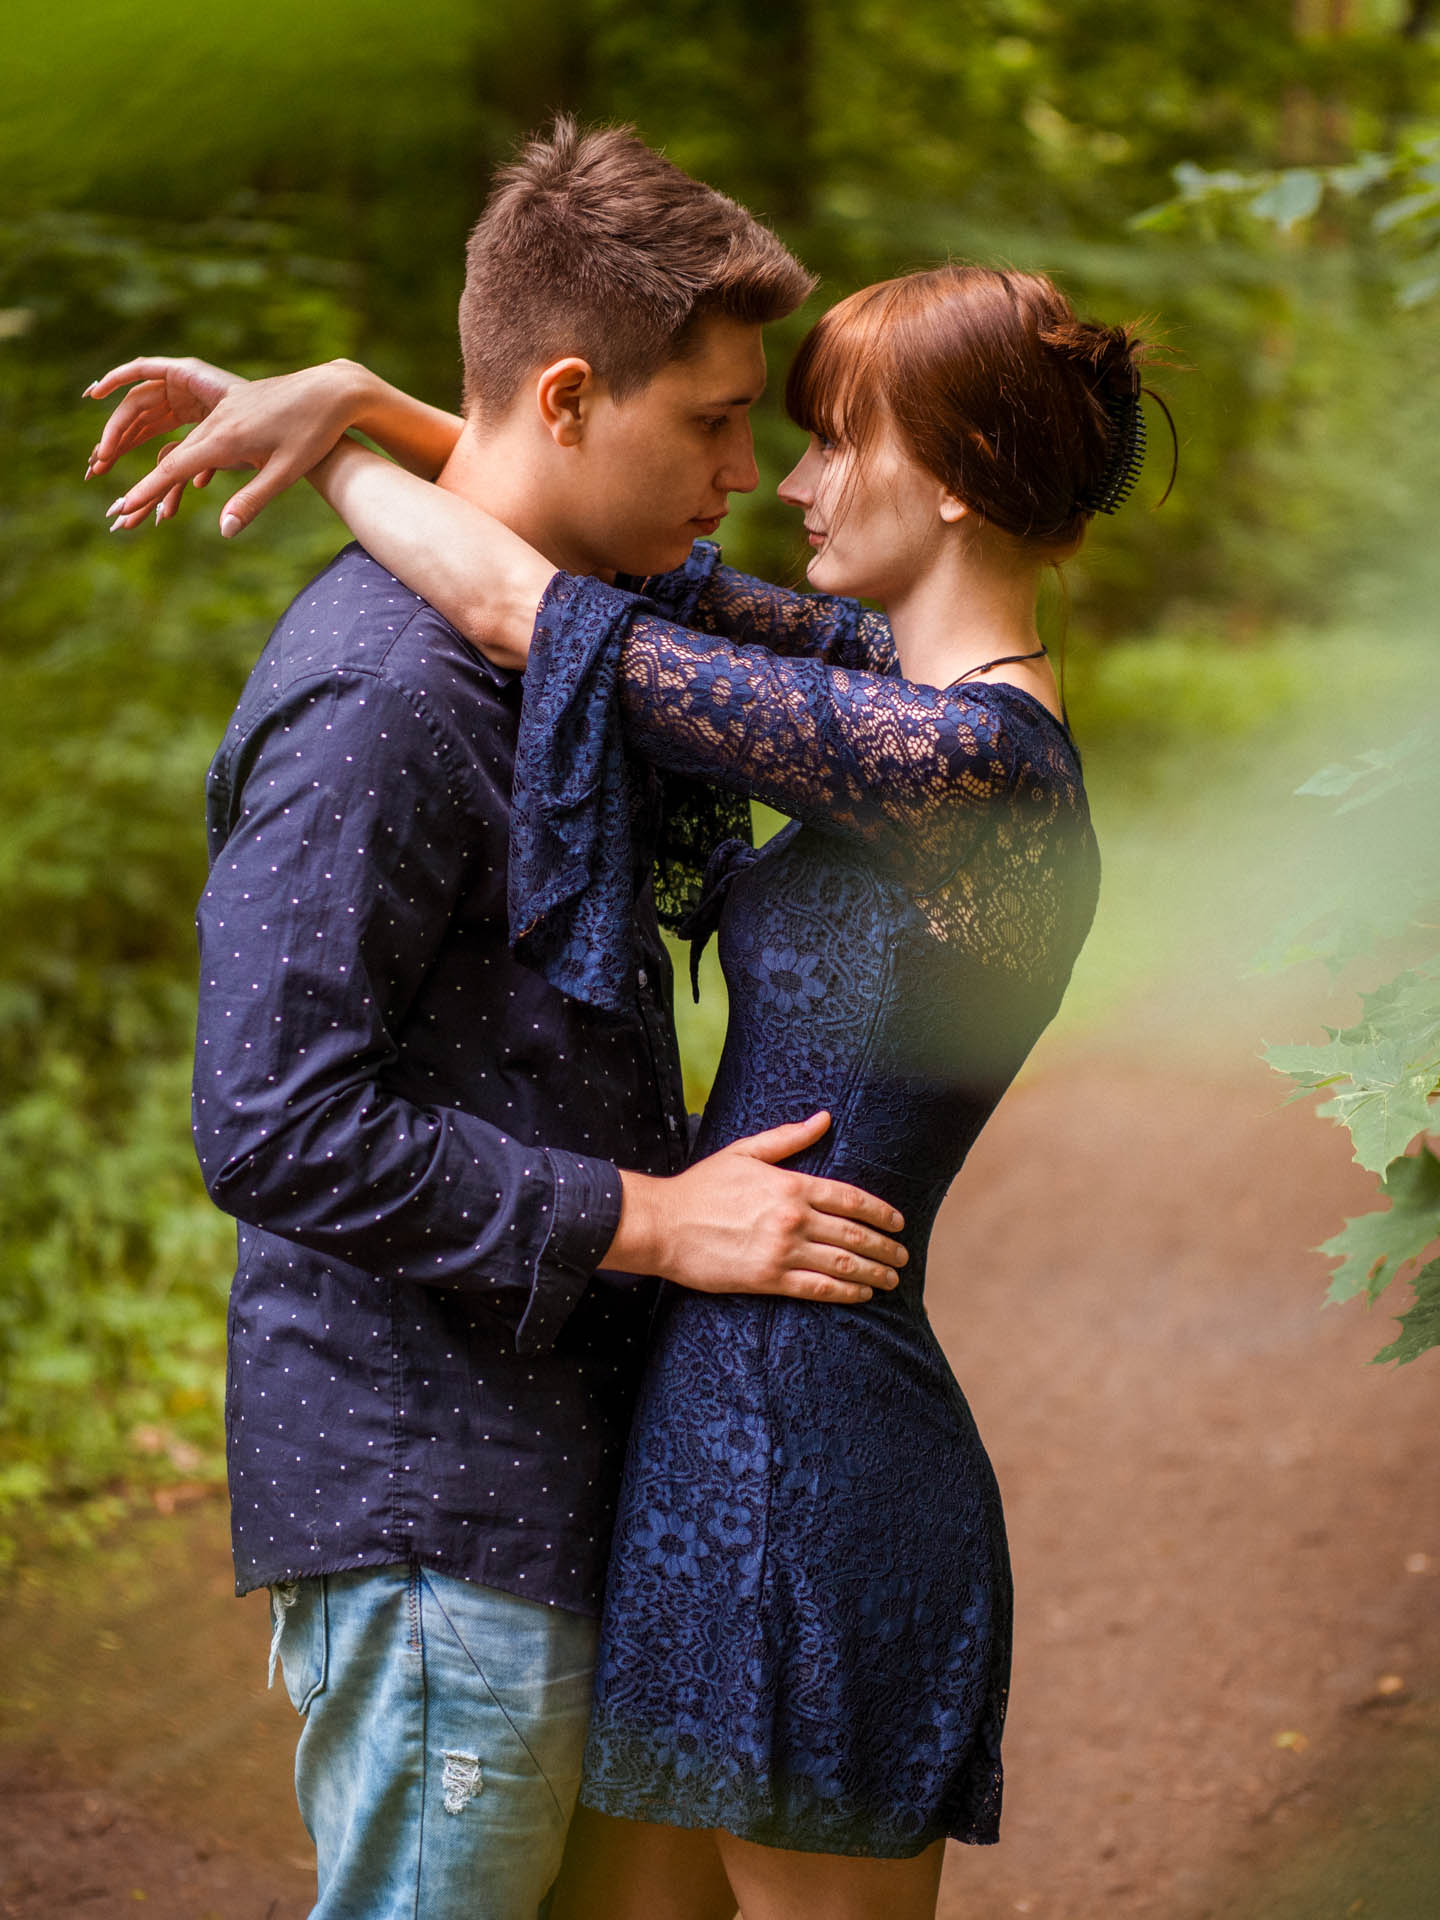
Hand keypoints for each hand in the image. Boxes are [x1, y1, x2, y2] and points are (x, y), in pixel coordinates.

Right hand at [84, 357, 366, 534]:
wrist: (331, 390)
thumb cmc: (314, 433)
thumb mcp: (286, 472)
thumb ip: (251, 501)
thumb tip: (225, 532)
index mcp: (224, 437)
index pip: (173, 467)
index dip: (146, 489)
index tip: (123, 507)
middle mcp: (217, 422)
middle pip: (168, 456)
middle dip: (143, 486)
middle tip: (120, 513)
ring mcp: (224, 413)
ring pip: (180, 443)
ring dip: (157, 468)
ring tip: (146, 494)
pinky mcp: (235, 410)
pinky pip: (198, 435)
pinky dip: (183, 455)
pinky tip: (188, 482)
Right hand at [605, 1111, 907, 1304]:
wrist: (663, 1224)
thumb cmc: (702, 1186)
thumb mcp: (745, 1151)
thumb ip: (788, 1138)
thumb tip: (824, 1118)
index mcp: (791, 1185)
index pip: (851, 1198)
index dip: (881, 1212)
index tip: (898, 1223)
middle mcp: (793, 1218)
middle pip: (854, 1234)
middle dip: (885, 1248)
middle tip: (902, 1257)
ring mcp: (782, 1250)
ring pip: (842, 1264)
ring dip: (873, 1273)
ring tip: (890, 1280)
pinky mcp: (768, 1279)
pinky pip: (817, 1289)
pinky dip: (845, 1293)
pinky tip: (860, 1295)